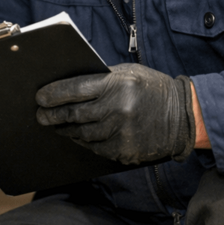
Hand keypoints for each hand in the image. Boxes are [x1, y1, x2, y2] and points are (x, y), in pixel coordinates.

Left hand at [35, 63, 195, 164]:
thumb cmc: (151, 89)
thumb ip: (99, 79)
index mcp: (116, 85)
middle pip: (74, 114)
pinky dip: (84, 141)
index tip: (39, 98)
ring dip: (66, 130)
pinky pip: (96, 148)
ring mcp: (121, 132)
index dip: (53, 94)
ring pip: (82, 133)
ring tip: (57, 125)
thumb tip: (66, 86)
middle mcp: (118, 109)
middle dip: (53, 115)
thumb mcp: (127, 73)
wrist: (184, 116)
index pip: (74, 89)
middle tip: (41, 116)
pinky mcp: (125, 151)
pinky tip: (78, 136)